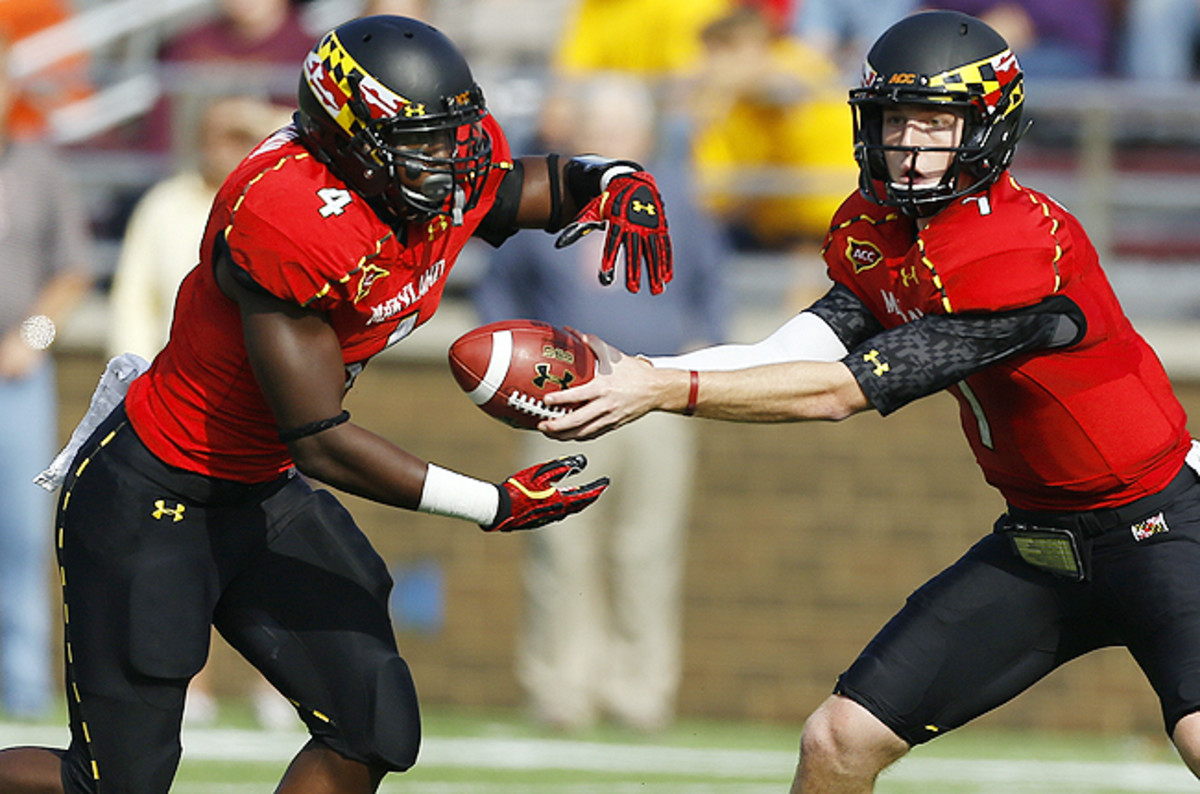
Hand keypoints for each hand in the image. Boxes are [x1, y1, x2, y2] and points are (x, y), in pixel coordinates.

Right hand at [483, 454, 608, 531]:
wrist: (500, 509)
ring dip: (577, 500)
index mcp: (562, 501)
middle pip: (580, 504)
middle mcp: (559, 513)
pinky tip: (559, 500)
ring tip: (581, 493)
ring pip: (568, 508)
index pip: (587, 494)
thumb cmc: (520, 489)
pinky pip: (557, 511)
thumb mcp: (542, 473)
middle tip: (596, 488)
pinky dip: (564, 504)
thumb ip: (563, 466)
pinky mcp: (539, 520)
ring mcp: (549, 518)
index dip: (598, 487)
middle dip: (589, 495)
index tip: (606, 481)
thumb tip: (582, 461)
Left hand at [538, 332, 667, 440]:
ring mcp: (609, 418)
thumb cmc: (635, 373)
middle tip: (542, 423)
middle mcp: (605, 405)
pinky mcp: (612, 425)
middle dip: (556, 425)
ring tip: (549, 432)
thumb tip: (573, 332)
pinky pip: (591, 434)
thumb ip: (591, 343)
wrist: (655, 389)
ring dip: (563, 435)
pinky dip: (577, 436)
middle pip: (577, 421)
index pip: (577, 396)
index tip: (546, 400)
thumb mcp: (612, 355)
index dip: (560, 399)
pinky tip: (567, 434)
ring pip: (582, 432)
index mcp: (603, 387)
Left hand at [555, 171, 672, 294]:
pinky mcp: (659, 227)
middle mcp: (634, 224)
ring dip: (655, 272)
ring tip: (656, 290)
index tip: (605, 274)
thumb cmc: (608, 200)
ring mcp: (649, 226)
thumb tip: (558, 244)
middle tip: (633, 289)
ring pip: (653, 252)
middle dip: (634, 271)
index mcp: (617, 221)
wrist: (630, 179)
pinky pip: (664, 247)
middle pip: (634, 251)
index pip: (612, 242)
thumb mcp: (592, 210)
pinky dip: (667, 262)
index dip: (609, 257)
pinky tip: (667, 279)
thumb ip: (578, 228)